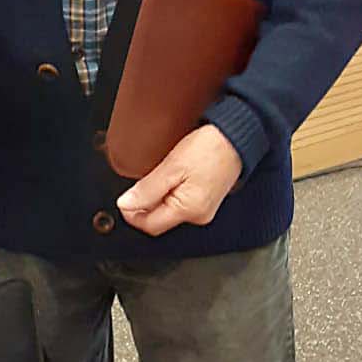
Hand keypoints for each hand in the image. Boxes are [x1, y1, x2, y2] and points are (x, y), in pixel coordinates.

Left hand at [116, 124, 241, 236]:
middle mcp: (198, 215)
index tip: (124, 199)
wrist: (237, 136)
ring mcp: (205, 208)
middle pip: (160, 219)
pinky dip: (170, 193)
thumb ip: (147, 190)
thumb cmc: (209, 148)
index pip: (150, 225)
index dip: (132, 214)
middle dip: (145, 205)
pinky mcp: (208, 199)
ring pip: (170, 210)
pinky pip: (181, 202)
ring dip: (157, 198)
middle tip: (141, 182)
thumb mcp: (171, 167)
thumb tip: (125, 205)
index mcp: (189, 211)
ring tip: (158, 176)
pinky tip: (171, 177)